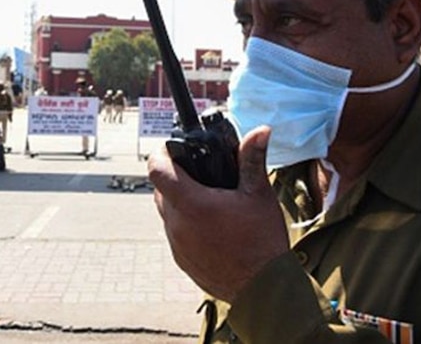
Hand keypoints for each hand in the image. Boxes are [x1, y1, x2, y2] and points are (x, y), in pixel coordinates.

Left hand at [148, 126, 288, 302]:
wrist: (264, 290)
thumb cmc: (262, 242)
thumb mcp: (258, 194)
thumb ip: (252, 158)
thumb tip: (260, 130)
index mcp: (192, 204)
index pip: (156, 169)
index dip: (161, 154)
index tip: (172, 149)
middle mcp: (177, 224)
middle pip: (160, 189)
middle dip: (174, 176)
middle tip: (198, 172)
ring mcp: (177, 244)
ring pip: (166, 212)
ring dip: (179, 201)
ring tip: (206, 198)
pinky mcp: (182, 260)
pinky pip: (175, 233)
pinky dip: (185, 224)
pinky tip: (209, 224)